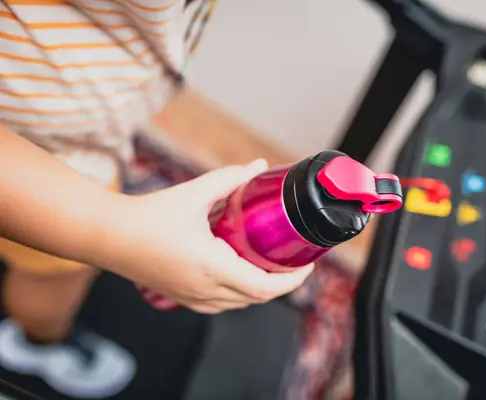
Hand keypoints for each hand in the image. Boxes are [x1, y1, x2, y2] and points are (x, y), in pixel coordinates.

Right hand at [95, 160, 313, 313]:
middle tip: (293, 261)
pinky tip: (242, 271)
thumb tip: (257, 166)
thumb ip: (229, 179)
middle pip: (258, 298)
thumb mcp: (193, 193)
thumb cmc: (147, 216)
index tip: (308, 265)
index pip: (266, 287)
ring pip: (240, 304)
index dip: (294, 281)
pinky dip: (240, 292)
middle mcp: (205, 289)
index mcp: (211, 266)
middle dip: (282, 283)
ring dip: (261, 288)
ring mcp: (193, 299)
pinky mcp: (183, 299)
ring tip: (272, 265)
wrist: (108, 236)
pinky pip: (223, 303)